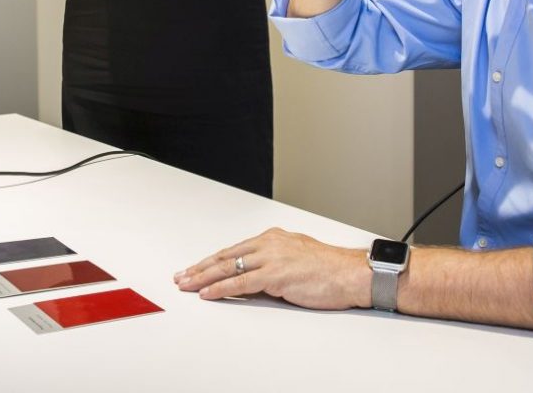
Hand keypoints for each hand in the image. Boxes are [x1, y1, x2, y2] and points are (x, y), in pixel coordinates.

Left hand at [173, 227, 369, 310]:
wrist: (351, 273)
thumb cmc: (329, 268)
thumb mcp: (296, 257)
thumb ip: (274, 262)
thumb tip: (256, 275)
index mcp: (272, 238)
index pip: (233, 249)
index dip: (212, 260)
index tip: (195, 267)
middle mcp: (268, 244)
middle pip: (225, 256)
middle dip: (200, 267)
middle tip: (182, 276)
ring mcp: (271, 258)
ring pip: (228, 267)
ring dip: (204, 278)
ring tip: (187, 285)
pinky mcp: (276, 275)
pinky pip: (241, 283)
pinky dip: (221, 289)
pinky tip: (208, 294)